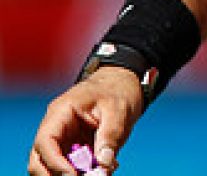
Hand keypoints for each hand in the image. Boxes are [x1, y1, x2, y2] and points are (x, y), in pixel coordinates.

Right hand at [28, 68, 143, 175]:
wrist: (122, 84)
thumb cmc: (117, 91)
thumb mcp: (118, 110)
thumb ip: (110, 137)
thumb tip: (103, 165)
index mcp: (62, 111)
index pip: (45, 141)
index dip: (54, 163)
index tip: (72, 175)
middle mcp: (56, 127)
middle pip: (40, 160)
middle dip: (55, 175)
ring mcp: (63, 139)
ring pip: (53, 167)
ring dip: (71, 175)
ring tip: (100, 171)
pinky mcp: (72, 149)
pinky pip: (71, 167)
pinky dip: (83, 173)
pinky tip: (104, 168)